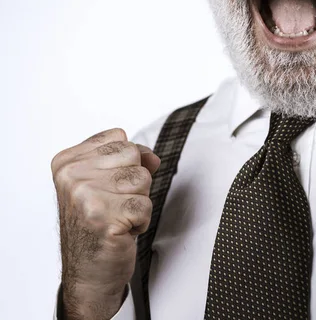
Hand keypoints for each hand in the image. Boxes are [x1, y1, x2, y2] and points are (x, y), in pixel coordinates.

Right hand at [51, 128, 160, 319]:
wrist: (88, 274)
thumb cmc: (98, 224)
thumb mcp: (106, 181)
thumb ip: (129, 159)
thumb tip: (153, 158)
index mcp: (67, 162)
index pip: (119, 137)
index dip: (125, 163)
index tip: (106, 187)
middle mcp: (71, 176)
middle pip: (133, 155)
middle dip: (134, 182)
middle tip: (114, 205)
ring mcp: (85, 197)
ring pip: (143, 178)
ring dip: (138, 201)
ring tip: (117, 217)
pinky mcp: (103, 219)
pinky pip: (145, 205)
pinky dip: (141, 221)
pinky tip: (121, 231)